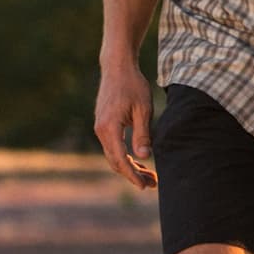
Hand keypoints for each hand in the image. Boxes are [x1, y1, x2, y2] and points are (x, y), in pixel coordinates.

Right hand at [93, 53, 157, 190]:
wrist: (117, 67)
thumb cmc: (133, 85)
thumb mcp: (143, 109)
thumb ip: (143, 134)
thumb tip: (144, 157)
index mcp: (109, 128)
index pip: (120, 159)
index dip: (132, 175)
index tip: (145, 186)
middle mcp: (101, 130)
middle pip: (115, 161)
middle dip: (133, 175)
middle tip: (152, 184)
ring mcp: (100, 127)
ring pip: (114, 155)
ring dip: (130, 167)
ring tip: (150, 176)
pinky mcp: (104, 124)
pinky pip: (113, 146)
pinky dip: (125, 156)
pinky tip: (140, 160)